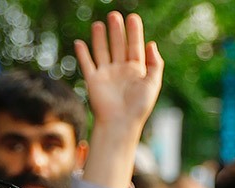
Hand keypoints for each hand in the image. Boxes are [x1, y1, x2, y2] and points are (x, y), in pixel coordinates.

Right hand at [73, 12, 162, 132]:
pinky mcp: (93, 81)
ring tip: (98, 24)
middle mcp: (120, 70)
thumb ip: (155, 64)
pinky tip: (79, 42)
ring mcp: (106, 74)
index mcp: (136, 70)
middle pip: (118, 45)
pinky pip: (87, 64)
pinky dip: (82, 54)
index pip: (135, 46)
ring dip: (100, 38)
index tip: (132, 17)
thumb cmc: (138, 107)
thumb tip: (151, 43)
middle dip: (116, 31)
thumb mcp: (153, 84)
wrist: (120, 124)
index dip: (134, 32)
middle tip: (115, 15)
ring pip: (102, 51)